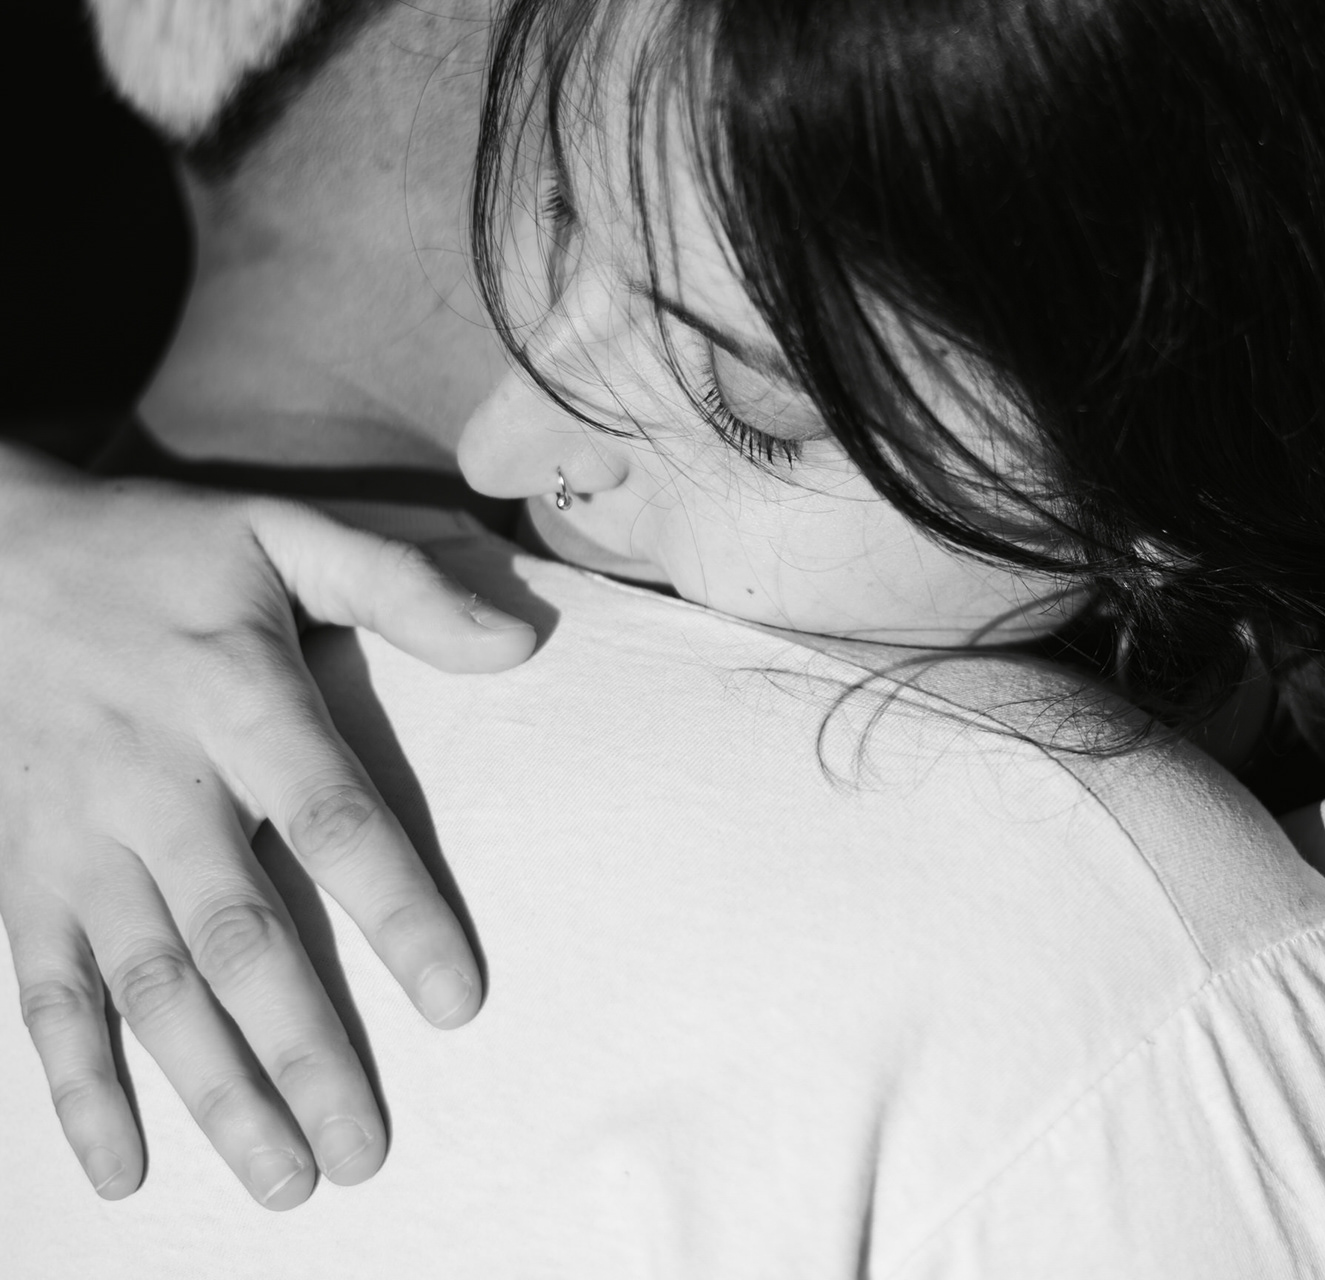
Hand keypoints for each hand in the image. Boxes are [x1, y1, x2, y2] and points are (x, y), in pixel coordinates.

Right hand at [0, 443, 534, 1207]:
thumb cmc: (157, 552)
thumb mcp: (282, 532)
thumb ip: (400, 586)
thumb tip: (522, 642)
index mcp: (238, 704)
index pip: (333, 821)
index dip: (396, 913)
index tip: (456, 1002)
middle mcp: (156, 788)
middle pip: (242, 939)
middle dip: (304, 1052)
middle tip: (365, 1152)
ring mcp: (77, 842)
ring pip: (152, 988)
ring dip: (215, 1092)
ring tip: (285, 1179)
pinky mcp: (17, 877)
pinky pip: (44, 996)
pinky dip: (79, 1085)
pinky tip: (124, 1167)